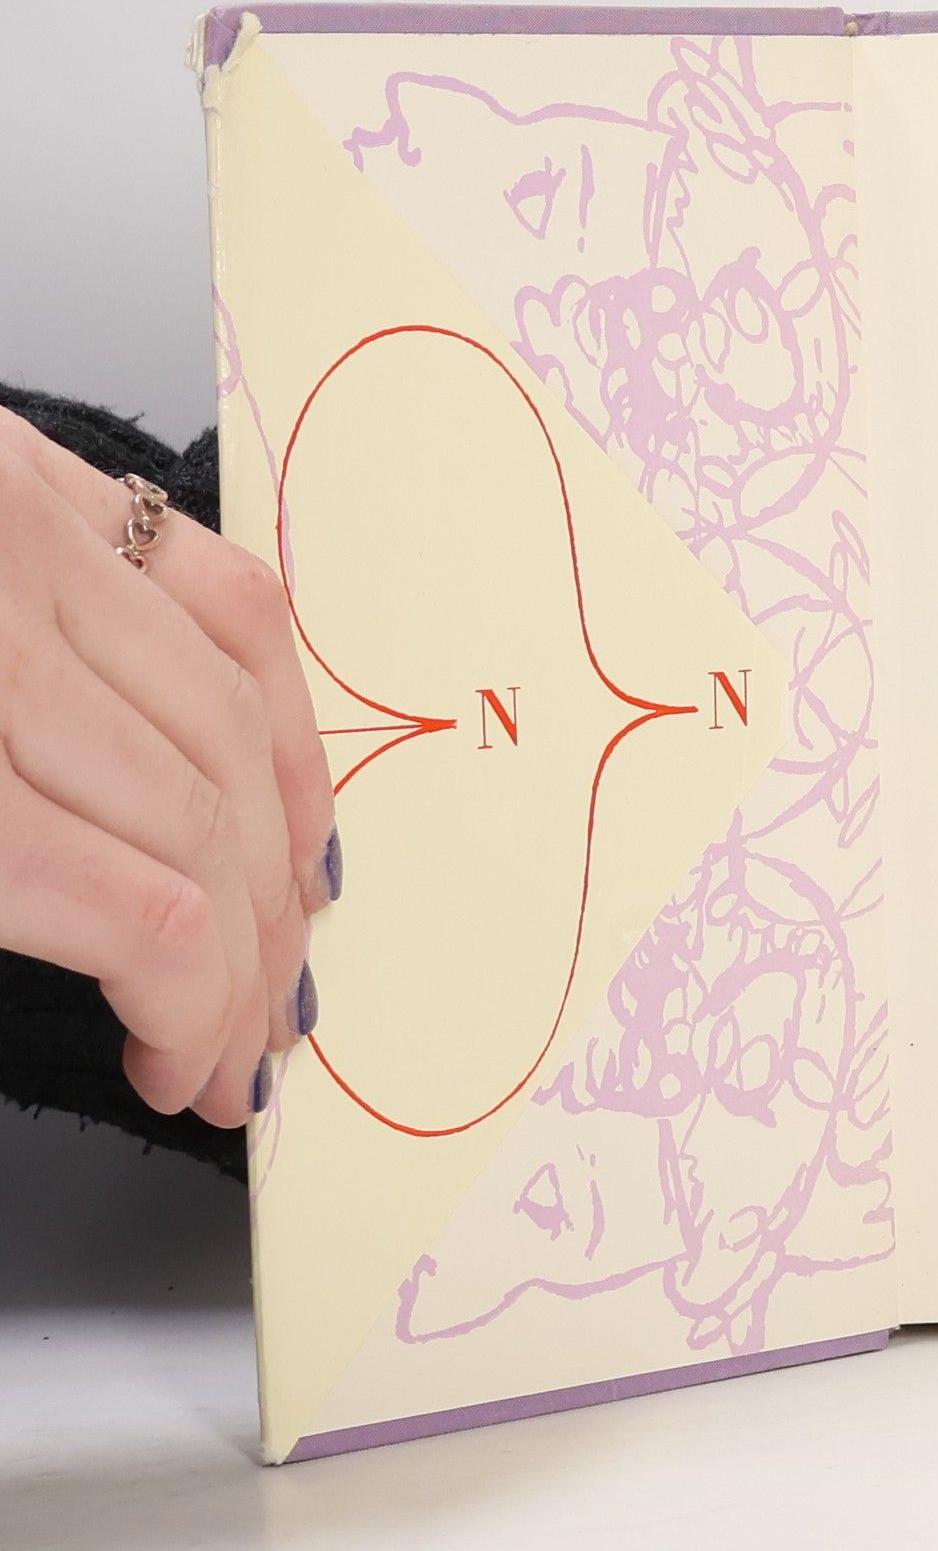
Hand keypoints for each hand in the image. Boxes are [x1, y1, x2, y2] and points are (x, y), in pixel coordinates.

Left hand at [0, 409, 337, 1126]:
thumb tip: (107, 992)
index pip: (135, 909)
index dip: (192, 1012)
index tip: (186, 1074)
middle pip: (197, 826)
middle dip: (247, 959)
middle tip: (241, 1040)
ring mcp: (32, 535)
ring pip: (232, 723)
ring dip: (280, 855)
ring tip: (283, 937)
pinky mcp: (51, 476)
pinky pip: (231, 600)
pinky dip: (282, 711)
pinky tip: (292, 798)